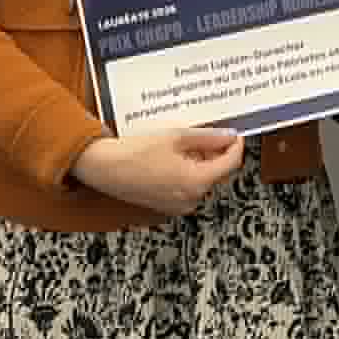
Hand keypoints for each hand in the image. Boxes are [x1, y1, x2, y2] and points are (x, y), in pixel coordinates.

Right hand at [71, 128, 245, 217]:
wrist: (103, 168)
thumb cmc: (133, 154)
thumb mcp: (176, 137)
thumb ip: (207, 138)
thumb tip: (227, 136)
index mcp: (196, 183)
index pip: (231, 164)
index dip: (236, 146)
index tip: (234, 134)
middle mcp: (190, 199)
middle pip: (217, 173)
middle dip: (216, 153)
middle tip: (209, 133)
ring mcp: (178, 205)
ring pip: (202, 180)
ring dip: (201, 161)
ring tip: (186, 142)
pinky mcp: (166, 205)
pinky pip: (187, 187)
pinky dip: (187, 171)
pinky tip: (175, 156)